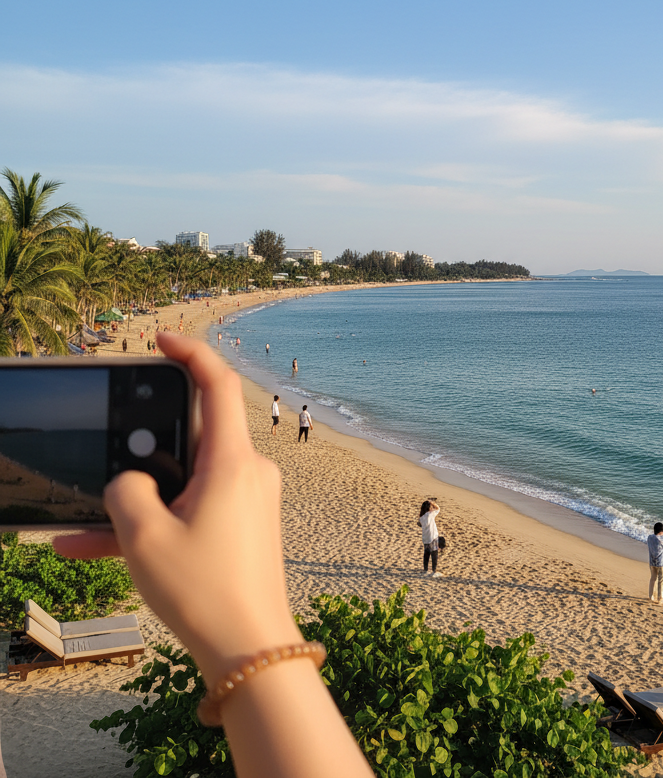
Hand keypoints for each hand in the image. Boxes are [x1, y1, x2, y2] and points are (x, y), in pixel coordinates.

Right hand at [56, 333, 301, 678]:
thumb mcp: (143, 537)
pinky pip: (194, 507)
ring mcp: (249, 497)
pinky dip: (158, 520)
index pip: (217, 384)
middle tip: (114, 450)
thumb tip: (130, 481)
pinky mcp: (244, 523)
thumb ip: (125, 492)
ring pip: (186, 479)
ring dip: (141, 496)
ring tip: (86, 525)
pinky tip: (100, 548)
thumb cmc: (205, 591)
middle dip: (147, 443)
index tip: (161, 340)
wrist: (250, 647)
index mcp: (232, 461)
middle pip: (194, 433)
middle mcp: (248, 471)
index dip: (190, 352)